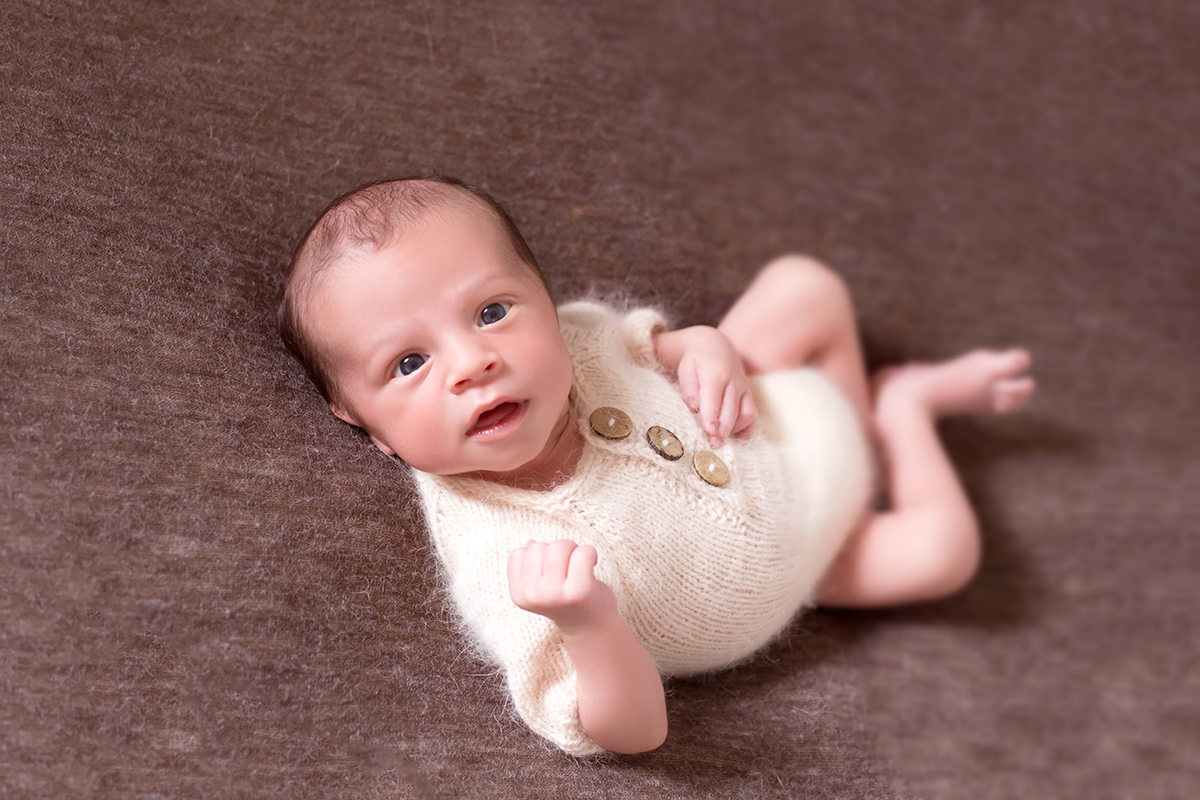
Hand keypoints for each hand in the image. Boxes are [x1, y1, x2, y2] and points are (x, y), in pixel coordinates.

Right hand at [507, 540, 617, 634]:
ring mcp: (555, 593)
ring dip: (573, 549)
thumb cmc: (565, 600)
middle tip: (567, 567)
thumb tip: (529, 544)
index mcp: (519, 594)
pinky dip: (590, 552)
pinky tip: (591, 564)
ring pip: (559, 546)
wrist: (590, 627)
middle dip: (555, 550)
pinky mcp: (579, 590)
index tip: (550, 570)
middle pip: (539, 546)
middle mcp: (534, 596)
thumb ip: (529, 565)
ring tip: (578, 566)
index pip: (519, 554)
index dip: (537, 556)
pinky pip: (583, 552)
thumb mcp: (538, 585)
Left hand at [656, 326, 756, 445]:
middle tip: (712, 445)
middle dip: (722, 429)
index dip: (712, 415)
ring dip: (734, 430)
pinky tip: (738, 439)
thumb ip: (688, 387)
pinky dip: (748, 428)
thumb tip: (693, 408)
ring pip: (746, 413)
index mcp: (715, 373)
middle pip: (731, 409)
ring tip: (719, 443)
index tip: (709, 431)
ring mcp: (743, 389)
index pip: (714, 397)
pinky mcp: (748, 395)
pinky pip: (753, 414)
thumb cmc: (694, 360)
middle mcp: (733, 381)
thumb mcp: (686, 367)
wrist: (714, 345)